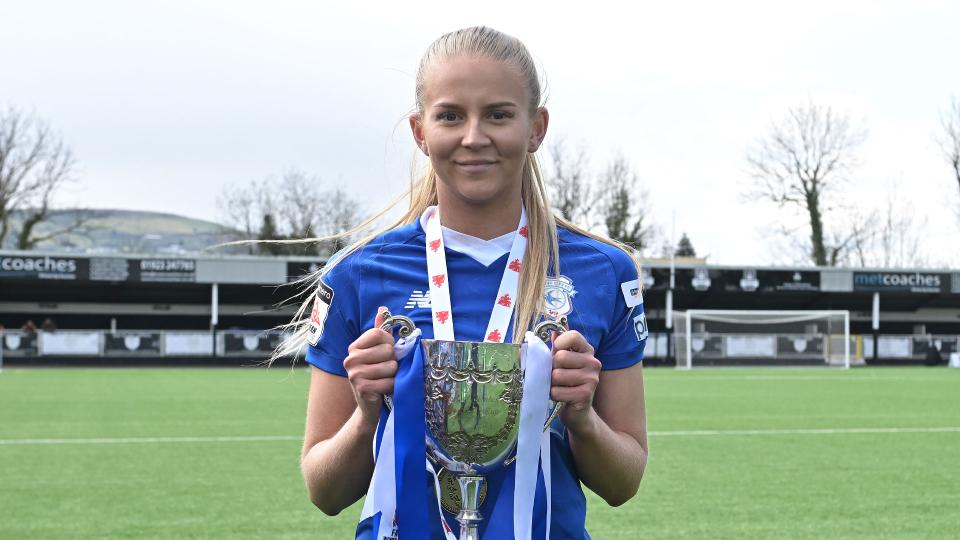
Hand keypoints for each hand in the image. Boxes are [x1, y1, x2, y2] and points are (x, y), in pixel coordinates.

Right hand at [343, 307, 396, 423]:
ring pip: (391, 366)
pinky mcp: (362, 388)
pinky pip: (389, 382)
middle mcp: (350, 359)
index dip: (390, 342)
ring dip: (393, 375)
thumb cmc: (377, 375)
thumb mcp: (378, 351)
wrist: (369, 406)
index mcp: (354, 347)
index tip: (387, 352)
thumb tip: (382, 308)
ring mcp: (354, 374)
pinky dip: (392, 387)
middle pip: (388, 350)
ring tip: (385, 379)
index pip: (380, 333)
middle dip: (393, 361)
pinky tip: (384, 390)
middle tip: (386, 370)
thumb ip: (380, 331)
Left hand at [550, 329, 601, 431]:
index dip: (559, 344)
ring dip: (552, 384)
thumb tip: (553, 328)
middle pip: (560, 357)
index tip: (557, 353)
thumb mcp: (562, 361)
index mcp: (587, 350)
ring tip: (559, 387)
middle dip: (552, 368)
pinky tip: (562, 397)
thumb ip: (558, 344)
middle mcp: (593, 362)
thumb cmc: (566, 383)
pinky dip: (554, 396)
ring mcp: (591, 378)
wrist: (578, 412)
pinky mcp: (586, 394)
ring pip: (557, 375)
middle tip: (557, 376)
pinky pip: (557, 391)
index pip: (572, 336)